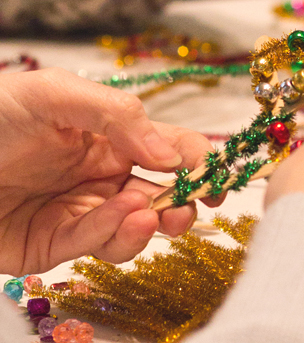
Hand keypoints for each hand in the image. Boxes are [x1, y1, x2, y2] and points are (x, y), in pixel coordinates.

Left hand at [0, 69, 211, 274]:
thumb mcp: (52, 94)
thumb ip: (117, 114)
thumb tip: (172, 155)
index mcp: (107, 135)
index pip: (168, 148)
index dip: (197, 163)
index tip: (215, 176)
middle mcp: (98, 175)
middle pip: (160, 196)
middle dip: (182, 204)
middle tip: (189, 207)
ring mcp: (77, 213)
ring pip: (134, 230)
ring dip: (150, 225)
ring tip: (147, 213)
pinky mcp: (50, 247)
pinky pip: (94, 246)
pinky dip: (114, 235)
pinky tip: (123, 218)